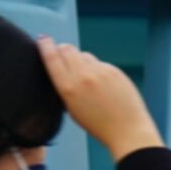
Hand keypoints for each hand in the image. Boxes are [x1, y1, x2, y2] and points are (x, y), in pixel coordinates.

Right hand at [36, 37, 161, 160]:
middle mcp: (84, 76)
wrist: (127, 130)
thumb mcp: (72, 108)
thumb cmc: (97, 124)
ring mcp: (101, 72)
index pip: (52, 58)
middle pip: (67, 49)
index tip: (43, 39)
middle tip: (62, 53)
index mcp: (68, 87)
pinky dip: (97, 68)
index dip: (45, 46)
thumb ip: (65, 87)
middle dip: (62, 49)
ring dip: (80, 60)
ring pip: (84, 55)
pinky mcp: (116, 71)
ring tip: (85, 75)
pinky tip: (102, 83)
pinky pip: (101, 63)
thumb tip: (61, 69)